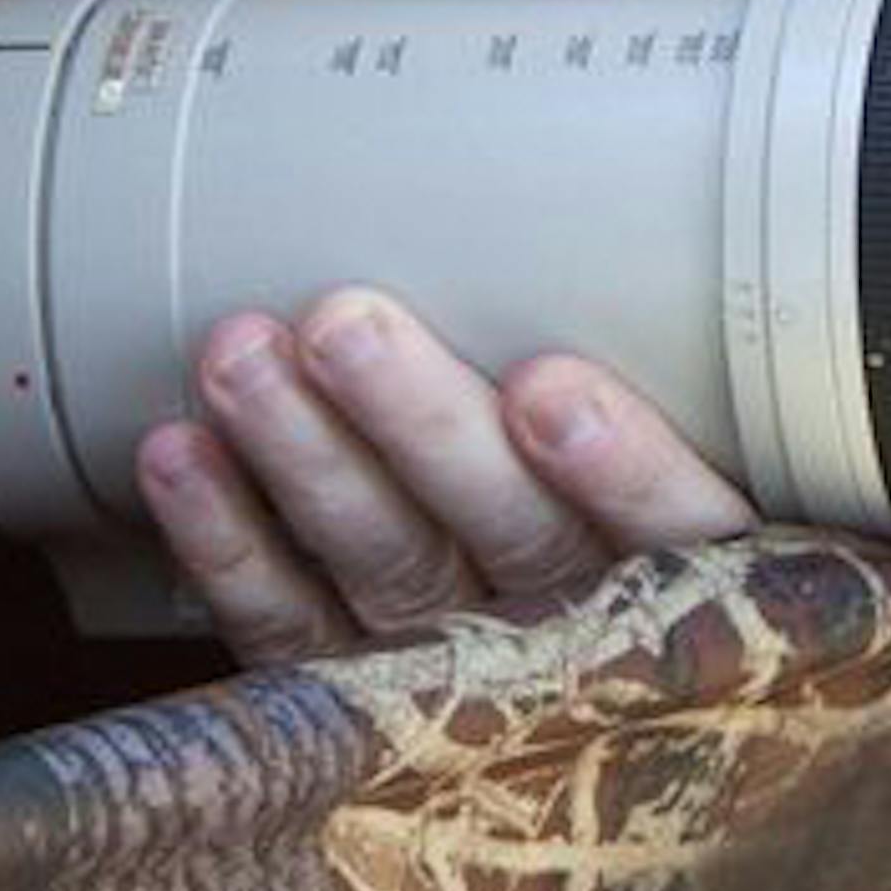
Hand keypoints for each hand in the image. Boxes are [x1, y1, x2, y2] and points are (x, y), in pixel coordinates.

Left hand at [135, 285, 749, 664]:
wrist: (601, 698)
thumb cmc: (656, 509)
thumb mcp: (711, 447)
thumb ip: (680, 357)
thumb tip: (668, 189)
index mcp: (703, 571)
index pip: (681, 534)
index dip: (619, 467)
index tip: (550, 389)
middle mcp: (587, 634)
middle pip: (512, 537)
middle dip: (421, 423)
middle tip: (344, 324)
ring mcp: (469, 677)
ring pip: (389, 569)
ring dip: (306, 456)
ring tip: (239, 355)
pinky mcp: (361, 701)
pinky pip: (290, 630)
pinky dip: (230, 542)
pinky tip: (179, 455)